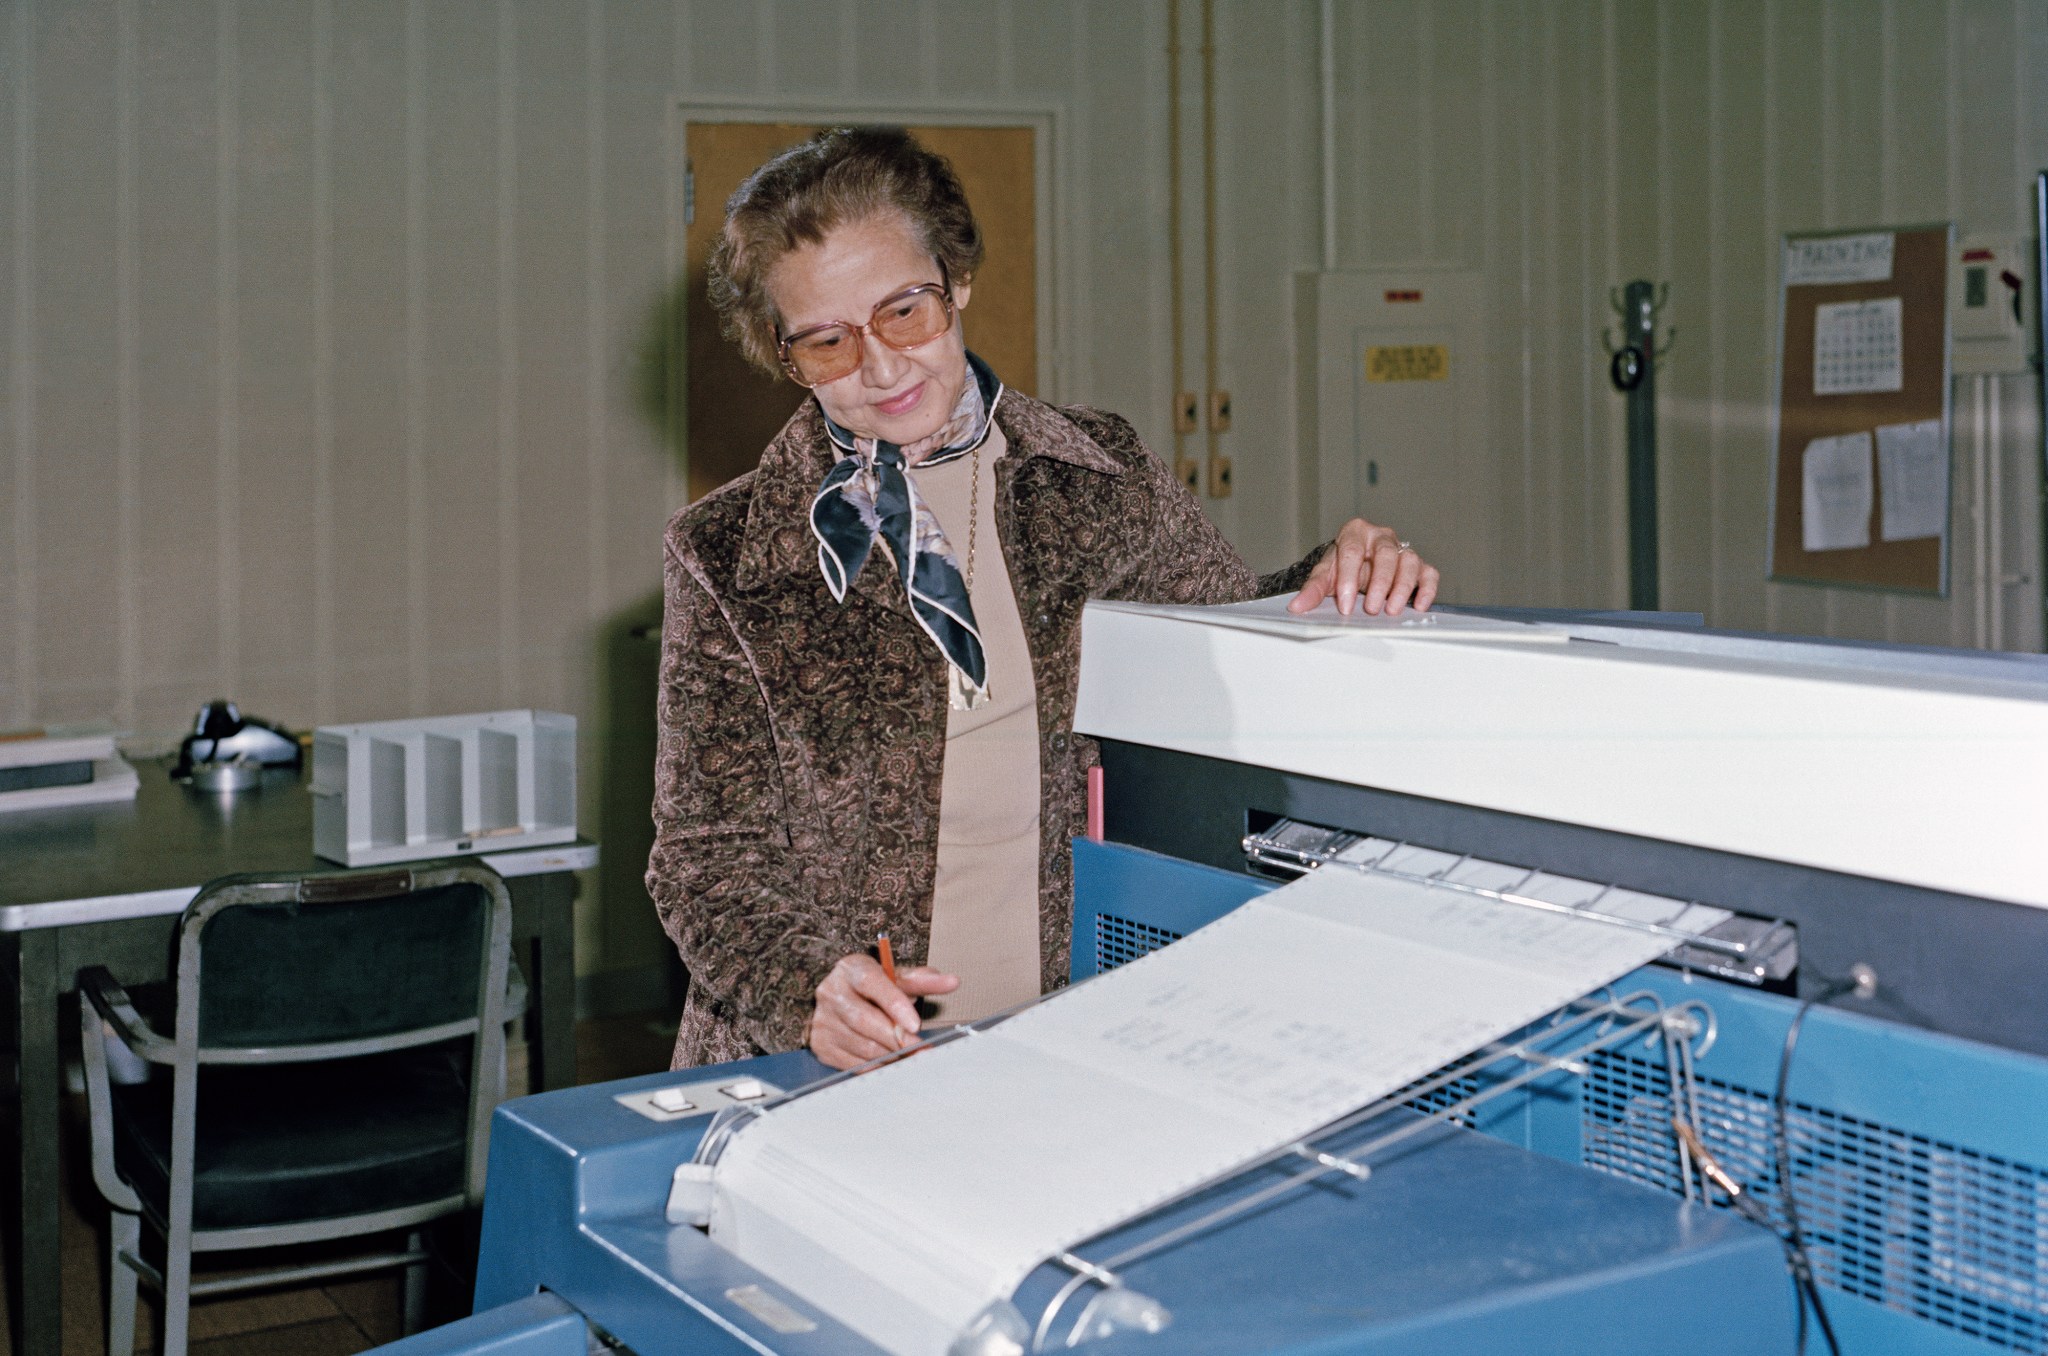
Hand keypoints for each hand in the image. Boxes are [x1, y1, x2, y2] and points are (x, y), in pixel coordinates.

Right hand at [808, 953, 959, 1069]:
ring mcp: (824, 1020)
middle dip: (897, 1038)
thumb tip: (952, 981)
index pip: (871, 983)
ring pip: (861, 1045)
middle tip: (920, 1048)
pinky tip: (891, 1061)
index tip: (915, 1023)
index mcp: (851, 969)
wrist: (839, 998)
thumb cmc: (872, 988)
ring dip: (890, 1054)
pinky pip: (853, 1063)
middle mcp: (832, 992)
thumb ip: (924, 980)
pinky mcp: (822, 1045)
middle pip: (865, 1020)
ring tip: (909, 1055)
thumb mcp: (896, 978)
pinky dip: (877, 1065)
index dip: (894, 1004)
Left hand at [1287, 518, 1438, 616]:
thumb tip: (1297, 607)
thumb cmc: (1342, 567)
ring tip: (1391, 610)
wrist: (1356, 565)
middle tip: (1371, 608)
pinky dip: (1426, 589)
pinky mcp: (1419, 565)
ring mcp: (1402, 550)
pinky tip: (1419, 606)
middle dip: (1379, 583)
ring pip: (1409, 562)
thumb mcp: (1325, 575)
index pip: (1352, 552)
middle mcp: (1381, 537)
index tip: (1345, 606)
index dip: (1348, 579)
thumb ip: (1313, 590)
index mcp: (1355, 533)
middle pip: (1385, 554)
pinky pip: (1429, 573)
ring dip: (1402, 587)